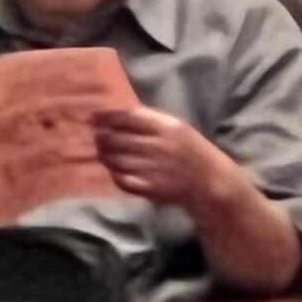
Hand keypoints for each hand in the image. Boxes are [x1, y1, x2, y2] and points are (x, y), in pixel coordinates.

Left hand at [90, 106, 219, 208]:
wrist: (208, 180)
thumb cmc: (190, 148)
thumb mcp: (177, 126)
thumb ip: (150, 119)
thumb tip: (116, 114)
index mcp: (166, 126)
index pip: (127, 117)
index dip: (106, 117)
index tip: (93, 119)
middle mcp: (158, 146)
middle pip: (116, 139)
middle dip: (101, 138)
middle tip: (96, 137)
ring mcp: (153, 168)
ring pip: (116, 160)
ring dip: (105, 156)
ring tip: (103, 153)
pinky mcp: (151, 188)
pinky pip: (122, 180)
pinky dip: (114, 174)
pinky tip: (114, 170)